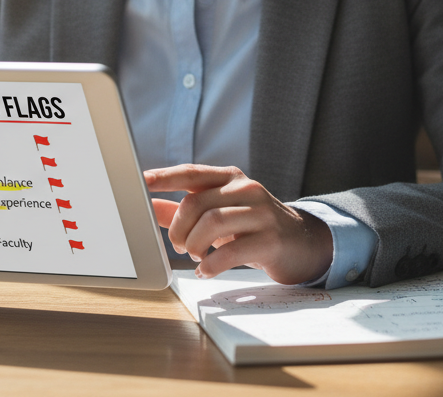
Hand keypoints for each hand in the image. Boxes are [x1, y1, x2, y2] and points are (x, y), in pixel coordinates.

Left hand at [144, 164, 332, 284]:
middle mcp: (247, 189)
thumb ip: (182, 211)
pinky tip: (208, 270)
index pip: (191, 173)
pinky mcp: (271, 240)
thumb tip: (146, 206)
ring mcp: (261, 213)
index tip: (140, 182)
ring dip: (195, 245)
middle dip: (180, 229)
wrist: (302, 243)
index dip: (164, 177)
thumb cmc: (252, 227)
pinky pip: (230, 252)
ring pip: (212, 223)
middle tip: (179, 245)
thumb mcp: (219, 213)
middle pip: (197, 203)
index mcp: (230, 178)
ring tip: (196, 256)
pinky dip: (211, 265)